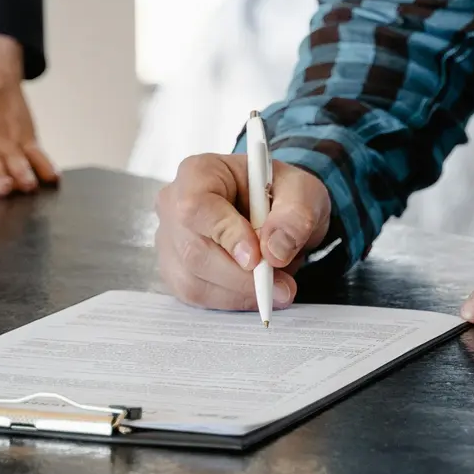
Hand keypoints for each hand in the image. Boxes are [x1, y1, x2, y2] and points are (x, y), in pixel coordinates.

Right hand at [156, 153, 331, 310]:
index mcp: (200, 172)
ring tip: (276, 284)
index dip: (226, 236)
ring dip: (240, 293)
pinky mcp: (175, 270)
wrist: (277, 210)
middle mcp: (173, 205)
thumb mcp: (303, 192)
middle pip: (194, 251)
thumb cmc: (283, 193)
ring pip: (193, 281)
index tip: (257, 258)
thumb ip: (295, 216)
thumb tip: (274, 251)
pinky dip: (232, 300)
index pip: (197, 207)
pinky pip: (196, 296)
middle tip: (282, 286)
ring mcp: (170, 240)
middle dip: (242, 277)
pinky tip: (255, 290)